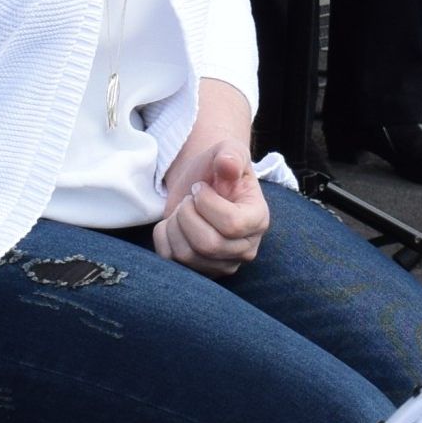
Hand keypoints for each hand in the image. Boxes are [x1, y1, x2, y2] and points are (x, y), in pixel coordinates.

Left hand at [157, 86, 268, 273]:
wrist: (199, 186)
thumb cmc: (216, 170)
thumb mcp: (227, 152)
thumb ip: (230, 155)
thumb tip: (228, 164)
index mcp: (258, 220)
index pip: (232, 224)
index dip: (206, 203)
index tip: (200, 187)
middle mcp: (245, 248)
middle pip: (208, 244)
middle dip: (187, 214)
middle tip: (188, 199)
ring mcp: (222, 265)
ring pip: (187, 255)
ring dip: (174, 224)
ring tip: (182, 210)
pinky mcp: (199, 271)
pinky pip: (170, 260)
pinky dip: (163, 236)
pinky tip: (173, 223)